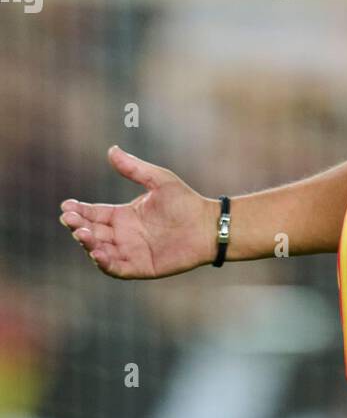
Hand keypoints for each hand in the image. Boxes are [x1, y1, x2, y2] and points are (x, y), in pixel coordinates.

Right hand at [58, 145, 218, 279]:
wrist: (208, 225)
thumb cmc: (185, 202)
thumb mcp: (158, 180)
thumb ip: (134, 168)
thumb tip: (112, 149)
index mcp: (123, 215)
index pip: (94, 214)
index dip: (79, 210)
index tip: (66, 205)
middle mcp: (123, 235)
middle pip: (92, 232)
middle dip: (78, 226)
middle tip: (70, 219)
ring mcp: (130, 252)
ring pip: (100, 250)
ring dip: (88, 244)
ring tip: (82, 233)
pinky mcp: (140, 267)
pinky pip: (116, 268)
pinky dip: (104, 262)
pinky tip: (97, 253)